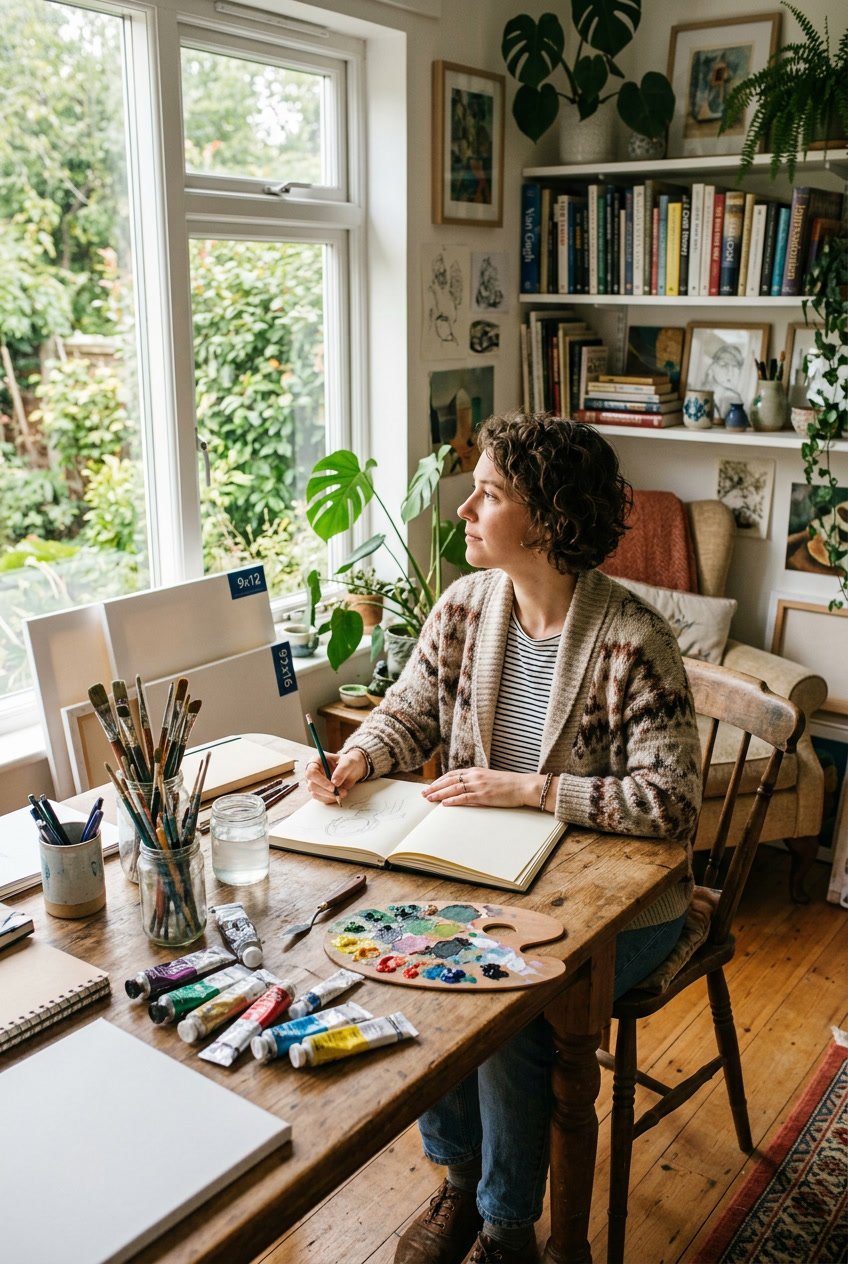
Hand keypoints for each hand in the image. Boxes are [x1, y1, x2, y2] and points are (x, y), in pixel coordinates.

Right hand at [304, 749, 367, 803]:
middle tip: (341, 792)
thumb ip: (342, 770)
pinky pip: (321, 798)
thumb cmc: (348, 763)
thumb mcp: (348, 762)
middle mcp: (313, 772)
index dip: (321, 781)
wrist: (352, 770)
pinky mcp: (318, 791)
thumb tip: (335, 783)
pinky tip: (339, 794)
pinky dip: (331, 799)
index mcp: (316, 761)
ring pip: (315, 793)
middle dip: (326, 791)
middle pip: (312, 785)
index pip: (311, 772)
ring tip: (343, 792)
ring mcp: (314, 782)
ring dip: (330, 796)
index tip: (333, 787)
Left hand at [422, 767, 537, 808]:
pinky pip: (465, 798)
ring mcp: (479, 785)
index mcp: (475, 771)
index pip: (452, 774)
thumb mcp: (489, 778)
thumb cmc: (508, 784)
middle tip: (423, 793)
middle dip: (434, 787)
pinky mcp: (484, 795)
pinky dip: (453, 800)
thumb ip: (477, 781)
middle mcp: (474, 776)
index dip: (439, 780)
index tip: (430, 786)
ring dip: (439, 794)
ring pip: (454, 789)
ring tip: (429, 798)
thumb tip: (465, 787)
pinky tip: (444, 804)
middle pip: (449, 780)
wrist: (523, 786)